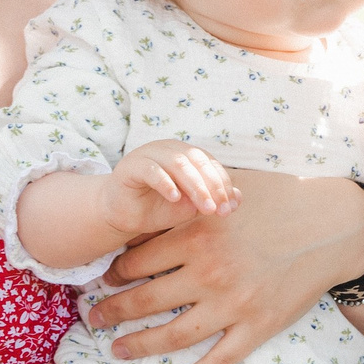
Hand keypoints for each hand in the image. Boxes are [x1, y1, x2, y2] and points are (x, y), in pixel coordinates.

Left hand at [95, 175, 363, 363]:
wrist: (331, 225)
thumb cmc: (279, 199)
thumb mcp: (228, 188)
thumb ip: (190, 198)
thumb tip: (152, 200)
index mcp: (198, 232)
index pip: (137, 260)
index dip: (114, 272)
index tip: (104, 279)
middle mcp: (209, 270)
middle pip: (144, 300)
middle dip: (112, 311)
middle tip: (94, 319)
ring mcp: (233, 303)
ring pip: (172, 335)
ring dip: (138, 345)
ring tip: (117, 350)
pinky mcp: (257, 327)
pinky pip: (216, 361)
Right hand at [99, 139, 239, 236]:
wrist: (123, 215)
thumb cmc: (158, 208)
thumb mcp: (189, 207)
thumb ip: (211, 200)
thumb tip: (239, 198)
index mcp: (186, 154)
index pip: (211, 164)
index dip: (223, 185)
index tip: (231, 208)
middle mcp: (169, 149)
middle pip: (197, 161)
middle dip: (212, 187)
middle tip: (219, 210)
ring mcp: (149, 153)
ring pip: (178, 163)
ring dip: (195, 186)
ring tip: (205, 208)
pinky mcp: (131, 165)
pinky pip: (151, 170)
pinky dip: (165, 183)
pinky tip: (175, 198)